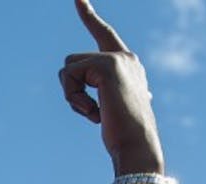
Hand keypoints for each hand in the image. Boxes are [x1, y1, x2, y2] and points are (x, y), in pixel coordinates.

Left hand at [59, 0, 163, 175]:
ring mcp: (117, 58)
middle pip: (72, 61)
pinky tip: (95, 113)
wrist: (137, 146)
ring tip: (96, 114)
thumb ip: (104, 98)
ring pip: (68, 68)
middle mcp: (125, 56)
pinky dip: (74, 99)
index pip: (103, 33)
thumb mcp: (110, 111)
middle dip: (71, 91)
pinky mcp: (107, 65)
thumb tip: (95, 104)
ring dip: (72, 96)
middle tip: (94, 113)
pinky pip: (70, 76)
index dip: (89, 16)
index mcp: (127, 65)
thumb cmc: (124, 136)